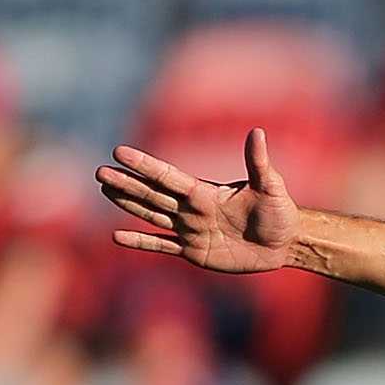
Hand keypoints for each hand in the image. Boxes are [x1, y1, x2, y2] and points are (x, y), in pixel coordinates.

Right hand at [98, 129, 301, 273]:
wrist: (286, 243)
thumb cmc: (280, 213)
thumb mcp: (270, 187)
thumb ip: (259, 163)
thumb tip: (258, 132)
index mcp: (205, 192)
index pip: (168, 176)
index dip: (145, 165)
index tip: (119, 152)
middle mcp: (192, 209)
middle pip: (153, 194)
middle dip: (127, 183)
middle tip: (99, 172)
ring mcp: (191, 230)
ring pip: (152, 215)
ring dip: (128, 203)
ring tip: (104, 189)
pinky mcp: (194, 252)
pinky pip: (162, 245)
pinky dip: (141, 241)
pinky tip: (118, 236)